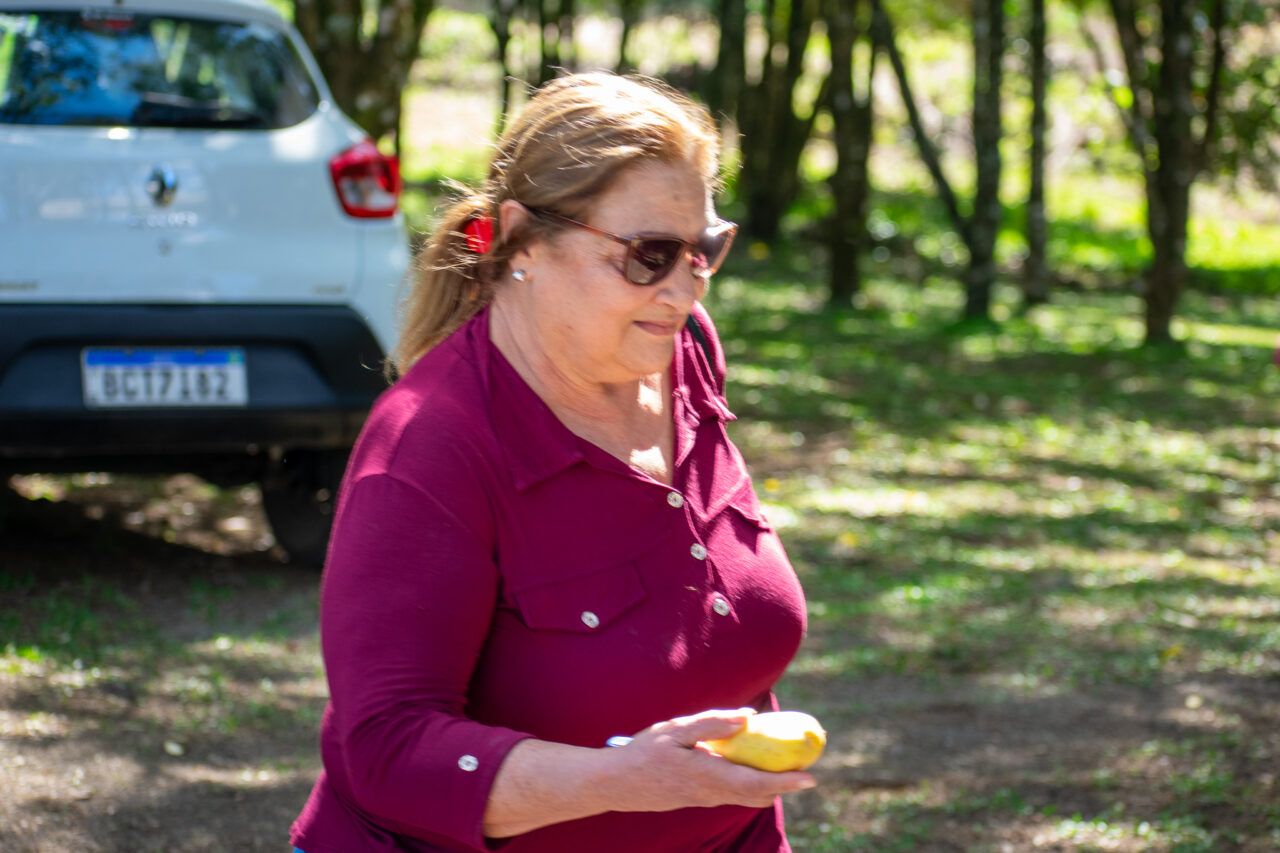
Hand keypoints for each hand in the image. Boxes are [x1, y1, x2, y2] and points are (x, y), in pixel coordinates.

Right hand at [605, 708, 817, 811]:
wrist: (615, 784)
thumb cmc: (644, 753)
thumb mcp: (676, 730)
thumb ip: (713, 723)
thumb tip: (748, 716)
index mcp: (710, 777)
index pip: (758, 784)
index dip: (787, 782)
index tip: (811, 777)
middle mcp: (712, 794)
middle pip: (758, 794)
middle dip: (784, 783)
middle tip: (803, 763)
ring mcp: (705, 799)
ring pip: (746, 796)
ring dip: (768, 783)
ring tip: (782, 762)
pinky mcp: (698, 798)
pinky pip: (733, 793)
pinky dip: (750, 783)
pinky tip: (748, 764)